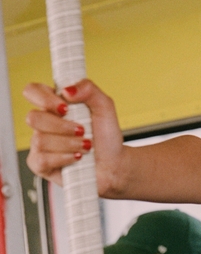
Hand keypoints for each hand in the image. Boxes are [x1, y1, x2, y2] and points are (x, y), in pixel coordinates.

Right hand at [24, 79, 124, 195]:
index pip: (33, 91)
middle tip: (82, 131)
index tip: (65, 107)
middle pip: (33, 118)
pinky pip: (41, 160)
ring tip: (86, 146)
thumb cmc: (107, 137)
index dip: (44, 98)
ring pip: (40, 140)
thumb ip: (89, 89)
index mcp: (55, 105)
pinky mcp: (40, 164)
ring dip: (69, 143)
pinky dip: (64, 158)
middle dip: (62, 126)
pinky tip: (77, 157)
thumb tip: (67, 90)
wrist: (114, 163)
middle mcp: (44, 123)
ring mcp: (40, 144)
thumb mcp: (105, 107)